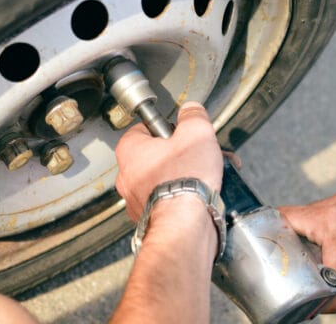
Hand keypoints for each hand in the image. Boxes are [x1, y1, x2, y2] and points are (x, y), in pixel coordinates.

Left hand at [114, 101, 222, 220]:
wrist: (185, 225)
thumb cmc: (185, 180)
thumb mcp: (197, 132)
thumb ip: (193, 116)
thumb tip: (191, 110)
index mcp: (129, 150)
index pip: (145, 128)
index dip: (168, 129)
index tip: (182, 133)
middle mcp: (127, 175)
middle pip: (157, 155)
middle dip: (182, 154)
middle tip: (200, 156)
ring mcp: (136, 200)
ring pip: (163, 179)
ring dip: (185, 175)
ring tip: (208, 176)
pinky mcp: (149, 218)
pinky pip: (167, 200)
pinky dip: (183, 197)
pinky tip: (201, 196)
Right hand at [279, 189, 335, 317]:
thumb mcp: (331, 290)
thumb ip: (301, 282)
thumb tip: (286, 285)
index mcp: (332, 218)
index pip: (288, 214)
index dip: (278, 228)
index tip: (276, 237)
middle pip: (311, 211)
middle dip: (308, 230)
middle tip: (315, 252)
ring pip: (332, 206)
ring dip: (330, 223)